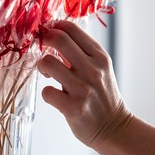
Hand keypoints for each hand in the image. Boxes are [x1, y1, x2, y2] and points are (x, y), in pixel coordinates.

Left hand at [38, 20, 131, 147]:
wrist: (114, 127)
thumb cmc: (102, 94)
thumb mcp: (100, 67)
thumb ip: (82, 52)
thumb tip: (55, 35)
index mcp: (99, 56)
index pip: (71, 28)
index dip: (53, 27)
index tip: (47, 34)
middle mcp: (93, 69)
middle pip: (59, 39)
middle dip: (43, 40)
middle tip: (40, 49)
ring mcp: (83, 88)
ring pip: (48, 63)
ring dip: (42, 66)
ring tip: (47, 73)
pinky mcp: (74, 108)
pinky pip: (47, 92)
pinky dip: (46, 93)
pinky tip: (54, 95)